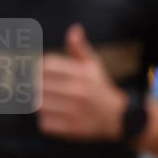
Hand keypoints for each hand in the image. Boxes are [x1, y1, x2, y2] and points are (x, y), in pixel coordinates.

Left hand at [38, 24, 127, 140]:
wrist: (118, 117)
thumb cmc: (100, 87)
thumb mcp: (94, 66)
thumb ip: (80, 48)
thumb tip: (74, 29)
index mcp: (82, 74)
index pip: (46, 65)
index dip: (40, 69)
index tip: (43, 74)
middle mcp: (79, 91)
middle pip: (39, 85)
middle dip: (39, 87)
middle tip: (45, 90)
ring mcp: (75, 111)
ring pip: (40, 105)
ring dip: (42, 105)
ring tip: (52, 104)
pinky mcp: (72, 128)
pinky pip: (45, 123)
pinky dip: (47, 121)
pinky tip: (58, 117)